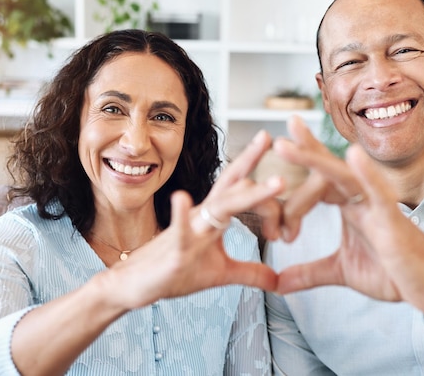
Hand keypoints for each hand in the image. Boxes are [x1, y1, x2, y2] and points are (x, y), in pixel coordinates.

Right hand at [102, 130, 284, 309]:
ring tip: (275, 183)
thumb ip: (249, 272)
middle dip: (249, 160)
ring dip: (248, 195)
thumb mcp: (220, 274)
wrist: (133, 286)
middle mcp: (202, 215)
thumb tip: (278, 281)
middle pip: (231, 184)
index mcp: (213, 216)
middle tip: (268, 136)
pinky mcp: (174, 249)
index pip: (240, 188)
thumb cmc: (173, 273)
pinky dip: (181, 214)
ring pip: (220, 206)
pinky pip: (179, 230)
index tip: (289, 207)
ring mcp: (188, 229)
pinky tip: (181, 198)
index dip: (266, 191)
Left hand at [273, 116, 423, 332]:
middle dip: (306, 150)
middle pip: (329, 171)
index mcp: (350, 206)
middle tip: (282, 131)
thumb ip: (309, 273)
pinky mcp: (394, 221)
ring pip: (344, 176)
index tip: (276, 154)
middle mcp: (362, 200)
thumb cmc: (393, 273)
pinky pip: (380, 193)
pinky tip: (353, 154)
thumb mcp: (342, 271)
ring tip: (290, 138)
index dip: (301, 168)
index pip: (320, 181)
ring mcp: (378, 207)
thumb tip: (277, 284)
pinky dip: (367, 174)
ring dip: (315, 159)